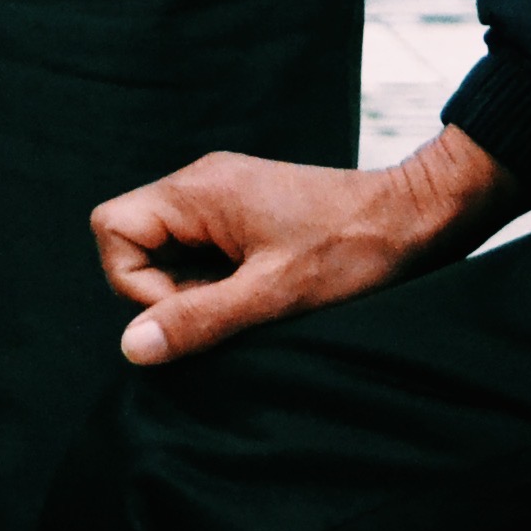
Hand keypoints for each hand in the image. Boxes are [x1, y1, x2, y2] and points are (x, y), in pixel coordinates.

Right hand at [90, 126, 518, 367]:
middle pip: (136, 239)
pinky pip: (202, 248)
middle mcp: (202, 183)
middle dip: (167, 290)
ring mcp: (223, 194)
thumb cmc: (352, 250)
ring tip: (252, 300)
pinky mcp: (245, 210)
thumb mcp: (273, 296)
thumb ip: (197, 319)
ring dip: (197, 288)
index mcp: (199, 190)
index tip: (194, 307)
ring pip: (169, 249)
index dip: (136, 283)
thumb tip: (131, 348)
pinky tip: (263, 290)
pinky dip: (219, 279)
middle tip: (229, 308)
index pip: (113, 228)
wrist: (417, 218)